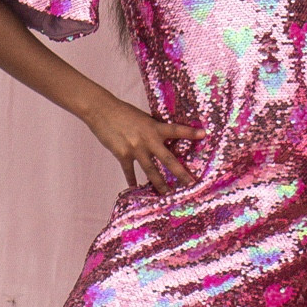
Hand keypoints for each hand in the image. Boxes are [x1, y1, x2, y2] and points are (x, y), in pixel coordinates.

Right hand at [82, 93, 203, 189]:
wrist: (102, 111)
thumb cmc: (124, 112)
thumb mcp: (144, 118)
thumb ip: (153, 129)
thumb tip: (164, 138)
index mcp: (155, 127)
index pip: (176, 130)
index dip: (190, 133)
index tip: (204, 134)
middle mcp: (148, 140)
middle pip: (167, 159)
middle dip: (180, 173)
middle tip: (191, 183)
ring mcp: (135, 149)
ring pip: (150, 170)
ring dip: (160, 184)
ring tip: (168, 194)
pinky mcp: (122, 154)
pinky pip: (129, 170)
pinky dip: (131, 180)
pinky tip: (134, 188)